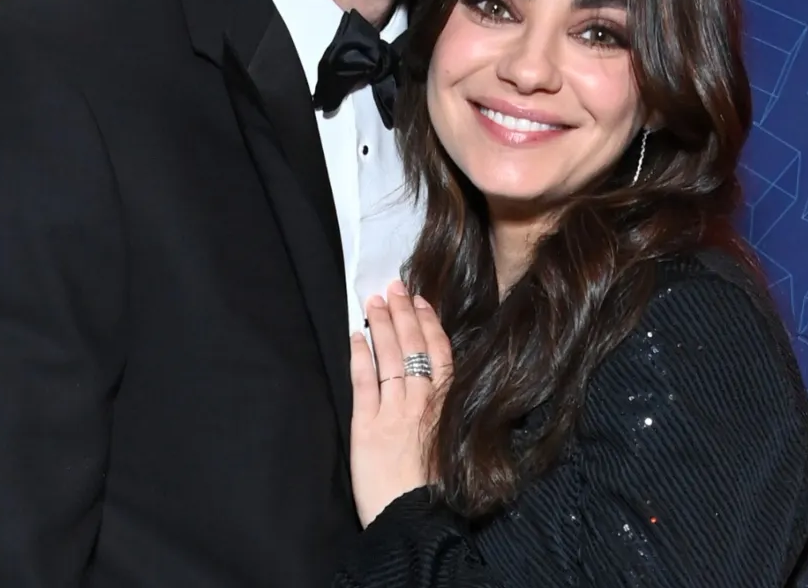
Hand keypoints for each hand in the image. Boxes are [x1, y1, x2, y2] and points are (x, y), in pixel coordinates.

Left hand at [349, 279, 452, 527]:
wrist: (411, 520)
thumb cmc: (434, 491)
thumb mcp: (451, 445)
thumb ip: (444, 415)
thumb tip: (438, 390)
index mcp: (445, 407)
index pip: (439, 354)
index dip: (428, 324)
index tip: (421, 301)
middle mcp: (421, 403)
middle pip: (413, 347)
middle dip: (403, 314)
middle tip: (394, 287)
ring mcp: (393, 411)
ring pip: (390, 357)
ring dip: (382, 325)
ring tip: (375, 301)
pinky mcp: (366, 425)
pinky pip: (363, 382)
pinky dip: (360, 356)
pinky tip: (356, 336)